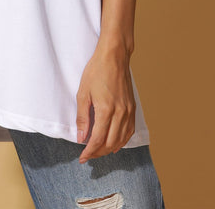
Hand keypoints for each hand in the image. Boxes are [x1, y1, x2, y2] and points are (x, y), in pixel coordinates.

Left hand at [75, 45, 135, 162]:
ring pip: (121, 140)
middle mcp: (120, 113)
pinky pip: (129, 131)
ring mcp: (128, 111)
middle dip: (98, 153)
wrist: (114, 56)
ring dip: (109, 149)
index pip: (98, 140)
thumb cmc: (96, 71)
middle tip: (88, 155)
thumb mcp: (83, 92)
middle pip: (110, 143)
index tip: (82, 158)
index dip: (89, 152)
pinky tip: (115, 144)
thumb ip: (82, 117)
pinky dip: (122, 141)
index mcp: (106, 110)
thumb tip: (81, 138)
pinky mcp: (133, 108)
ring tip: (98, 151)